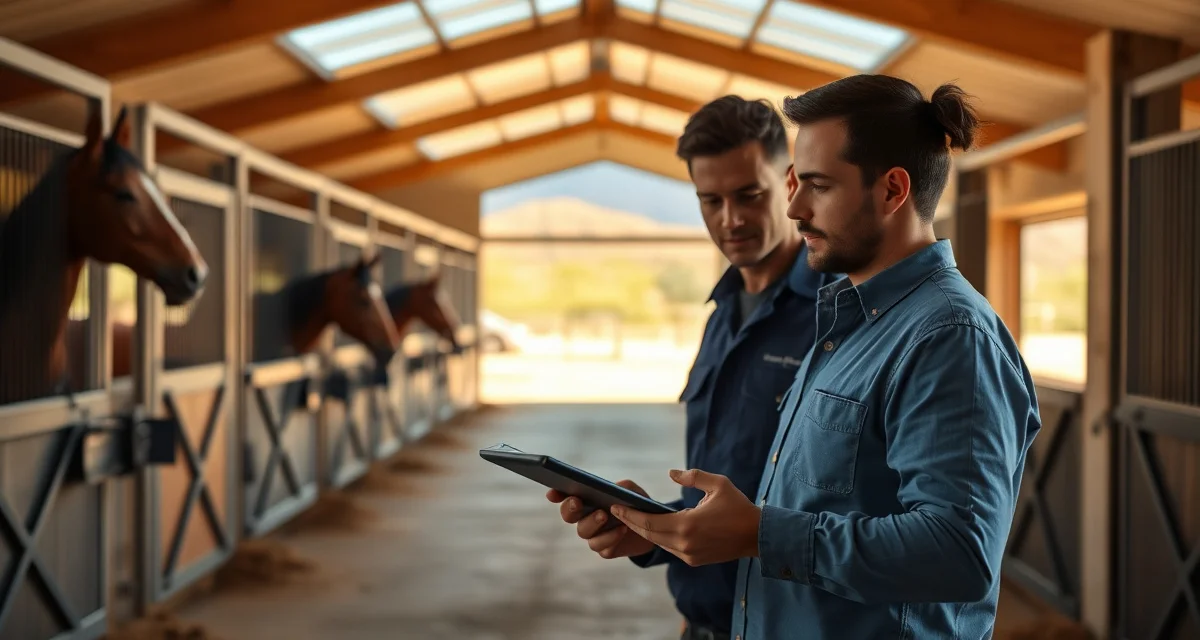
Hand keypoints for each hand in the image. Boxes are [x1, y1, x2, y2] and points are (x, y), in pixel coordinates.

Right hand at [546, 480, 656, 559]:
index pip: (565, 496)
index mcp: (586, 501)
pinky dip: (611, 537)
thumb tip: (612, 490)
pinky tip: (622, 529)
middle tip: (578, 502)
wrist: (651, 528)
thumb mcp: (631, 490)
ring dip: (592, 523)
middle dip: (570, 508)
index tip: (552, 493)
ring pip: (583, 532)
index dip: (556, 495)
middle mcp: (585, 518)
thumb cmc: (634, 504)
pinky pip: (602, 547)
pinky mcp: (606, 549)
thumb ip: (621, 487)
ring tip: (604, 515)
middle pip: (568, 515)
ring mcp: (594, 535)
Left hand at [610, 469, 759, 566]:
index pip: (649, 522)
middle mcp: (685, 544)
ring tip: (629, 518)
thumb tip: (671, 473)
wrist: (757, 536)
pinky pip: (670, 548)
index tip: (615, 506)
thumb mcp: (718, 484)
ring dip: (644, 531)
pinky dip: (659, 537)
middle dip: (631, 523)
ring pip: (658, 542)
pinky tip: (651, 527)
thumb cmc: (738, 507)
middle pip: (649, 534)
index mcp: (687, 525)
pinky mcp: (694, 560)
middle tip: (615, 511)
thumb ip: (692, 477)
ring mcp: (689, 555)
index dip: (630, 515)